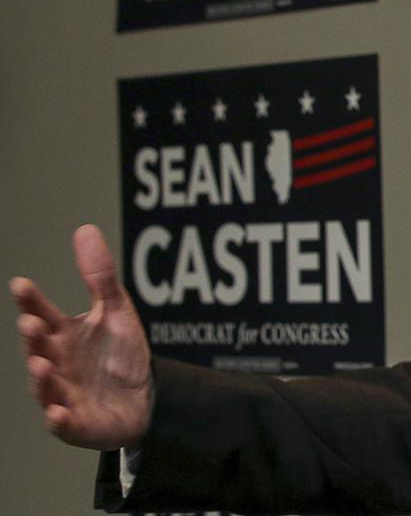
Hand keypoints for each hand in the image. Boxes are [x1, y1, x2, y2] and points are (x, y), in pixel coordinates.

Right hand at [12, 224, 152, 449]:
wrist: (147, 398)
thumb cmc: (121, 354)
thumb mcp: (116, 311)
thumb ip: (99, 276)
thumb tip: (84, 229)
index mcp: (64, 335)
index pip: (42, 314)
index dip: (31, 301)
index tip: (21, 285)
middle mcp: (57, 363)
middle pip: (39, 349)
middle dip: (34, 338)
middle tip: (31, 323)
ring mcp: (63, 393)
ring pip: (46, 387)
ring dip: (41, 378)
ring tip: (42, 365)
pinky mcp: (77, 423)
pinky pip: (63, 423)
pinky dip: (59, 419)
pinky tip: (58, 412)